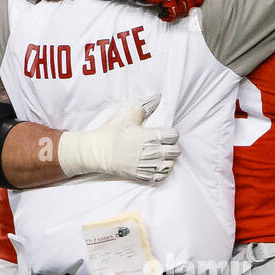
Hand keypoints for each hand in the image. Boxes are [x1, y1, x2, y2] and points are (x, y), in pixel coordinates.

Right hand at [57, 94, 180, 183]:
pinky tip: (158, 166)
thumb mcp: (128, 117)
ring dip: (168, 160)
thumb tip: (156, 98)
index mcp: (151, 136)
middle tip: (165, 145)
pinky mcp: (142, 176)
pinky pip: (161, 176)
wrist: (98, 152)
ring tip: (162, 155)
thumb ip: (144, 108)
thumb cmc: (112, 133)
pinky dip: (162, 172)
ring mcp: (148, 166)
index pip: (174, 136)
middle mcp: (152, 152)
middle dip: (172, 147)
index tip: (166, 134)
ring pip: (170, 165)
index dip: (172, 134)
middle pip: (175, 151)